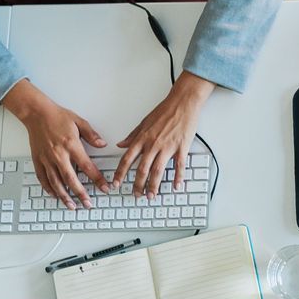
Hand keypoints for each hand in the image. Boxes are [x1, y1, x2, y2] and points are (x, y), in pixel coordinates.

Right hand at [4, 81, 107, 209]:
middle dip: (81, 194)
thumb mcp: (79, 122)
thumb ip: (92, 135)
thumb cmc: (57, 116)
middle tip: (88, 204)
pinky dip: (48, 188)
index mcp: (71, 145)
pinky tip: (55, 195)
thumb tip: (103, 145)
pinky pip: (42, 178)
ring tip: (72, 205)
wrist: (36, 113)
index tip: (105, 188)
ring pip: (56, 182)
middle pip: (71, 179)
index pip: (87, 167)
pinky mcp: (37, 160)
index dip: (97, 179)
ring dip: (64, 196)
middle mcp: (58, 155)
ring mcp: (46, 159)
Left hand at [114, 73, 213, 198]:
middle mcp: (153, 144)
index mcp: (142, 139)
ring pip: (158, 171)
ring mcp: (168, 147)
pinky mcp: (181, 147)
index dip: (120, 173)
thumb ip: (132, 136)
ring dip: (154, 186)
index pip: (127, 159)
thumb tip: (121, 144)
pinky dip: (178, 177)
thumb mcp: (144, 122)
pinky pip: (179, 166)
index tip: (116, 183)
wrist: (183, 102)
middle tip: (136, 195)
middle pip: (142, 170)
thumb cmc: (165, 110)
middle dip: (138, 185)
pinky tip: (176, 186)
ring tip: (152, 196)